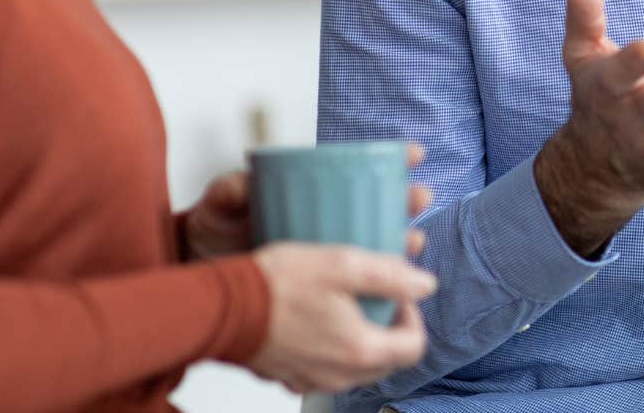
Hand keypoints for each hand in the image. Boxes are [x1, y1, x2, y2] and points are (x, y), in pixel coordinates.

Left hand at [182, 146, 435, 261]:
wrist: (206, 275)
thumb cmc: (217, 229)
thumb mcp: (222, 204)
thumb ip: (230, 190)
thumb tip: (245, 183)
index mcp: (315, 191)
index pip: (362, 170)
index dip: (393, 160)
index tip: (414, 154)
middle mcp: (331, 217)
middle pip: (381, 206)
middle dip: (408, 201)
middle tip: (419, 199)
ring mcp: (331, 251)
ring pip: (378, 243)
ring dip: (403, 240)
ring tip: (412, 241)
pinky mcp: (327, 282)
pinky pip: (361, 279)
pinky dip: (383, 281)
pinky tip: (396, 286)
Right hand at [245, 243, 436, 393]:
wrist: (218, 307)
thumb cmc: (276, 284)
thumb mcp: (343, 264)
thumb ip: (391, 276)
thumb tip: (425, 285)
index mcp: (360, 350)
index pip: (414, 347)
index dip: (413, 315)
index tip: (397, 292)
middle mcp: (339, 375)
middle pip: (388, 359)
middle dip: (390, 326)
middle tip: (374, 295)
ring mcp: (312, 380)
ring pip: (358, 366)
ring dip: (361, 336)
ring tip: (345, 303)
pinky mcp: (289, 377)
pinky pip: (326, 368)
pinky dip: (332, 348)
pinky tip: (317, 319)